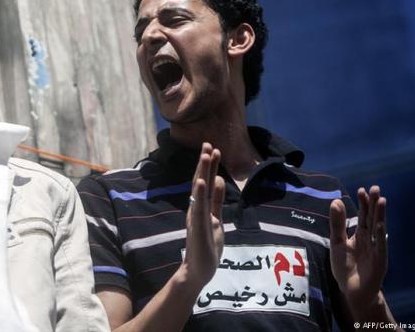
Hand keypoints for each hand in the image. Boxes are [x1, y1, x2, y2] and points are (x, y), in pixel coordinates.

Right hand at [181, 143, 225, 288]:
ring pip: (199, 190)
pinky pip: (199, 207)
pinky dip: (200, 193)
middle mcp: (197, 209)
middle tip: (208, 143)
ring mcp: (197, 217)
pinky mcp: (198, 227)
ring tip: (206, 154)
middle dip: (205, 163)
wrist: (197, 271)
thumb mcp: (216, 220)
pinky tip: (202, 180)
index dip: (209, 166)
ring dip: (202, 171)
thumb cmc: (206, 247)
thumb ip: (217, 201)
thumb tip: (218, 180)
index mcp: (202, 207)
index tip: (212, 149)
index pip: (205, 182)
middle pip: (200, 181)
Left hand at [329, 186, 387, 317]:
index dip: (363, 203)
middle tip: (375, 188)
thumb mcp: (337, 242)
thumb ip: (337, 223)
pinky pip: (379, 246)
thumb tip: (336, 201)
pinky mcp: (379, 261)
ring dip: (380, 215)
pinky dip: (379, 235)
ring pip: (378, 229)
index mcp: (360, 234)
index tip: (362, 189)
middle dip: (373, 204)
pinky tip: (379, 224)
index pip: (363, 215)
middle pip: (372, 218)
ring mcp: (376, 249)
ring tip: (381, 200)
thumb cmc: (344, 266)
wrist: (351, 290)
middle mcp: (370, 239)